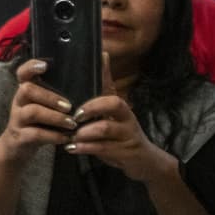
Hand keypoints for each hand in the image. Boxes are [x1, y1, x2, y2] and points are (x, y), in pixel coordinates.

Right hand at [0, 59, 74, 163]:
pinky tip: (66, 138)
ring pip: (32, 112)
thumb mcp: (43, 106)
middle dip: (50, 96)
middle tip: (69, 106)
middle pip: (27, 89)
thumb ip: (57, 94)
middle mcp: (19, 102)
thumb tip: (87, 81)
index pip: (23, 73)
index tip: (45, 65)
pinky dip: (53, 136)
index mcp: (26, 91)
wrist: (17, 148)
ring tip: (72, 124)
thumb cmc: (38, 123)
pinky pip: (35, 134)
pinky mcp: (20, 137)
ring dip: (55, 117)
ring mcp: (17, 119)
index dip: (31, 66)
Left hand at [67, 52, 168, 181]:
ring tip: (69, 135)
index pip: (111, 89)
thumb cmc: (122, 132)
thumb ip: (105, 87)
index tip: (77, 97)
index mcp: (121, 106)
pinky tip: (71, 148)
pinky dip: (85, 148)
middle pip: (114, 103)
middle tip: (74, 115)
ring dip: (84, 131)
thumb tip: (102, 55)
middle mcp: (127, 117)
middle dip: (91, 107)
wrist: (144, 160)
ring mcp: (127, 135)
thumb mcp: (114, 110)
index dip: (95, 90)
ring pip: (106, 128)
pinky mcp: (124, 153)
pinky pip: (103, 149)